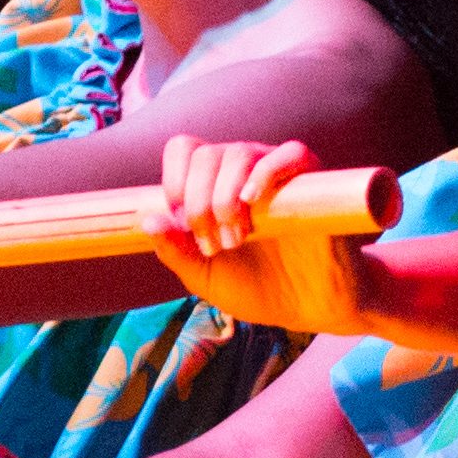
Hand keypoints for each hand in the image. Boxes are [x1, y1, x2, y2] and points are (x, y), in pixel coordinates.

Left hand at [142, 133, 324, 317]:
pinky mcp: (309, 180)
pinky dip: (267, 172)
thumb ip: (175, 252)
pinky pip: (289, 154)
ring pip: (239, 153)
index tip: (183, 226)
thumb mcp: (203, 275)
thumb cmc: (253, 286)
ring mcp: (275, 171)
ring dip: (226, 200)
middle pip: (205, 155)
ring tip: (236, 240)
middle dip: (199, 204)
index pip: (183, 150)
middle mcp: (240, 170)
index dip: (175, 183)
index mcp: (211, 184)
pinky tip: (253, 201)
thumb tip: (148, 222)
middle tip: (213, 246)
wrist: (302, 306)